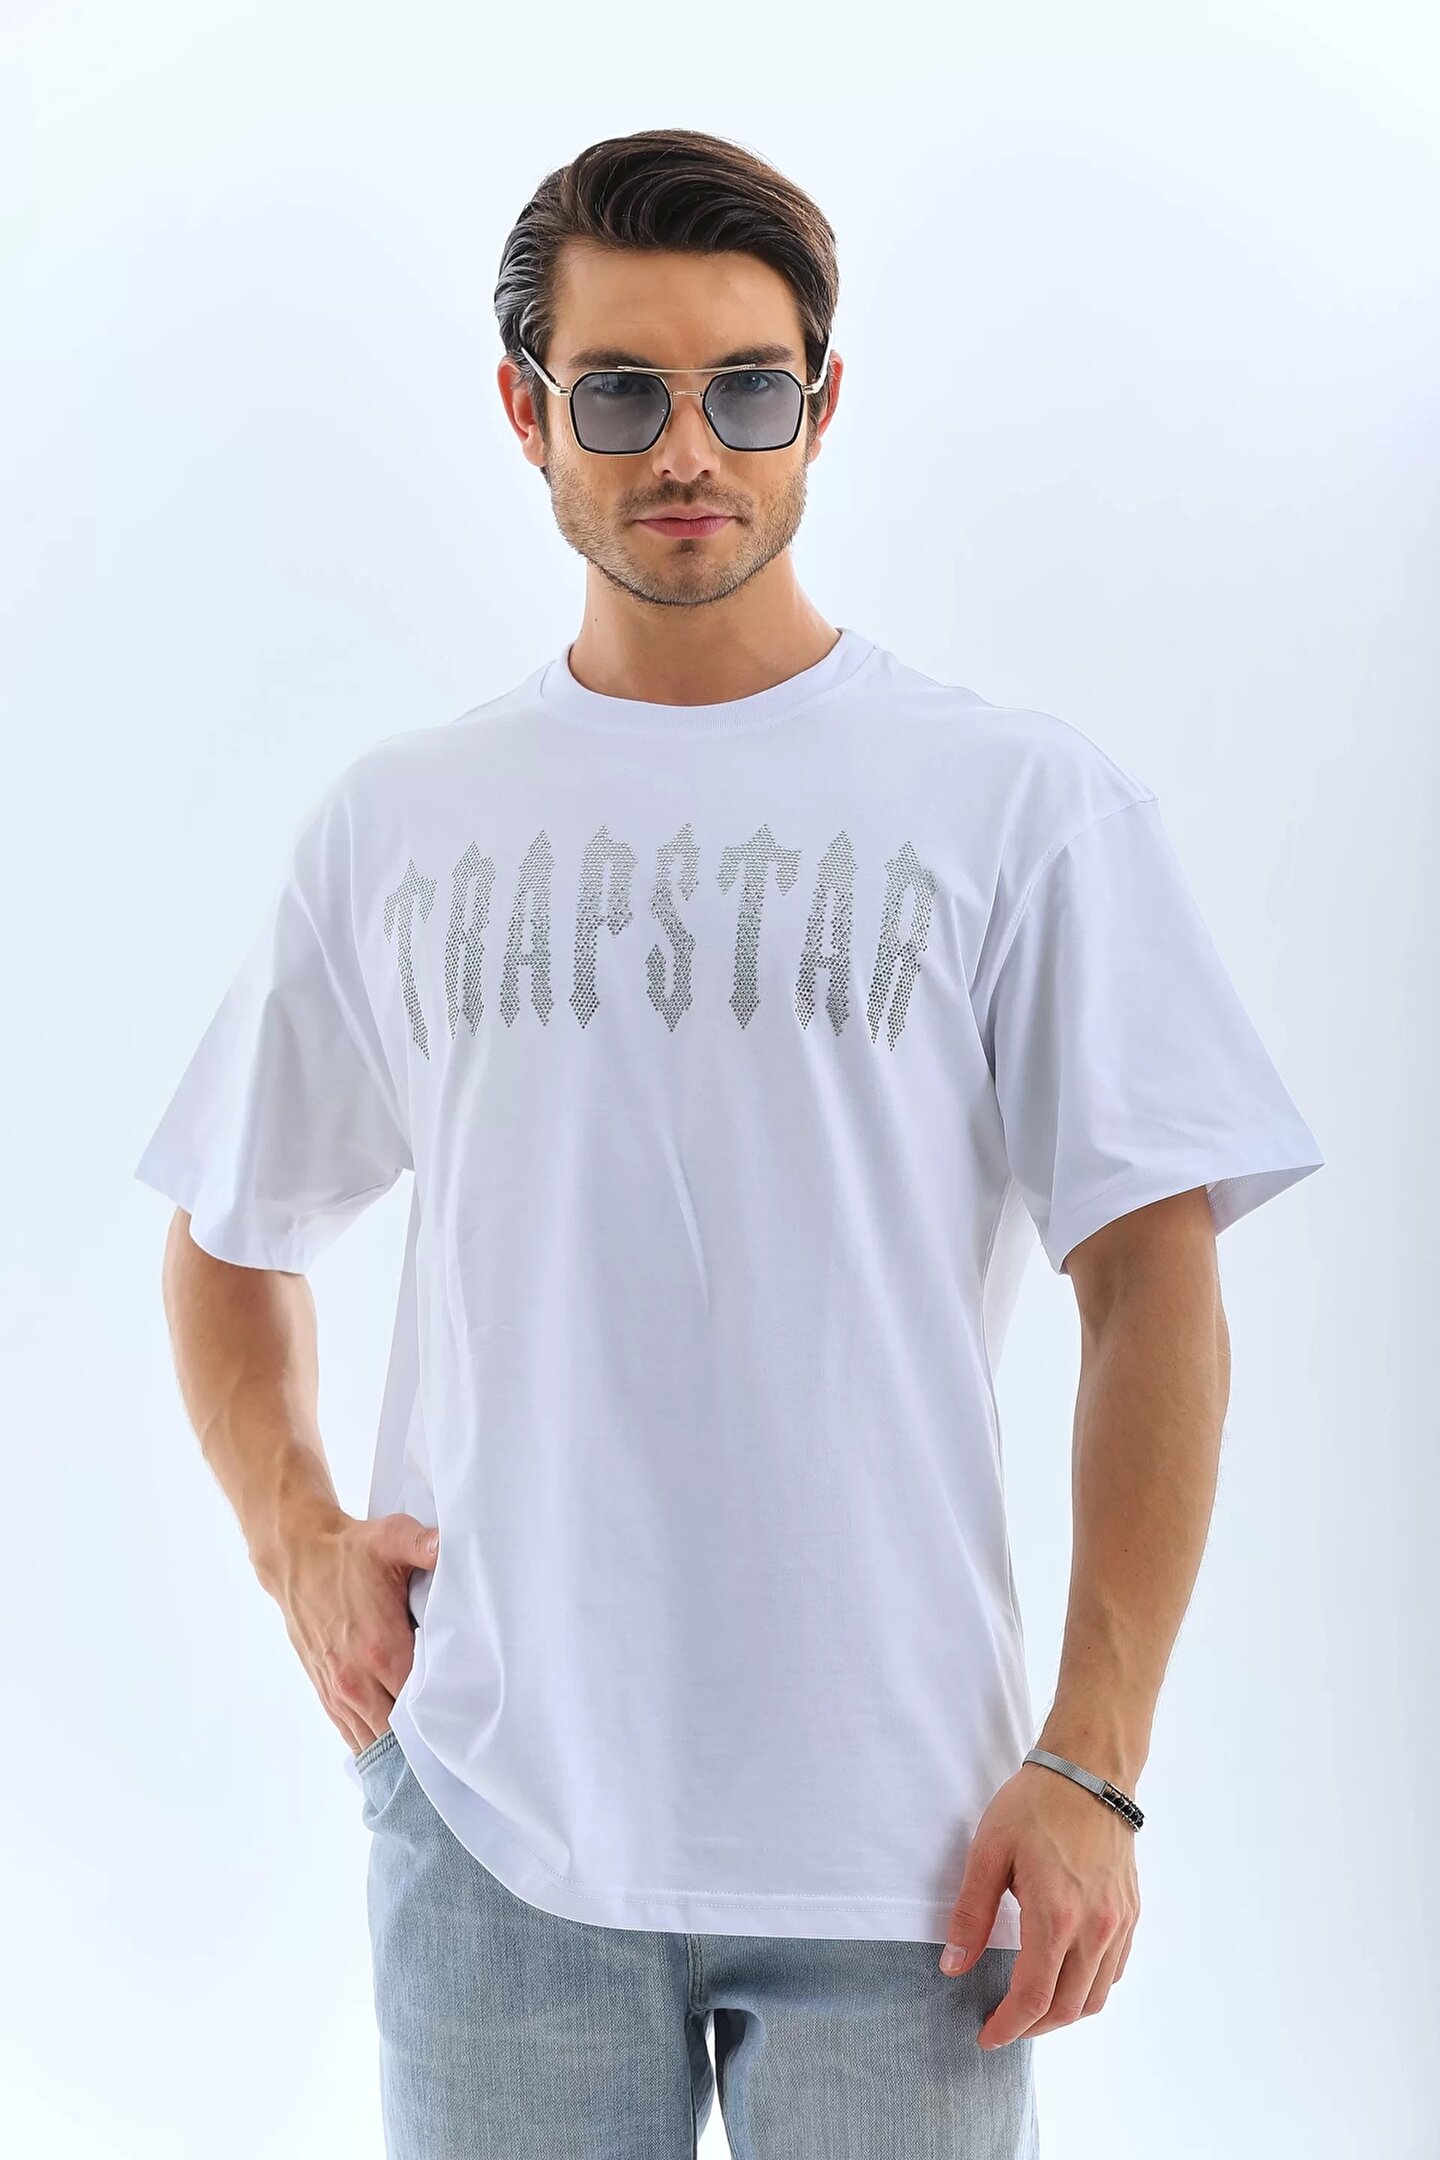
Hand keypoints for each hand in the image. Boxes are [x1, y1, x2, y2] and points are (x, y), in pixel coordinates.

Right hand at [263, 1506, 439, 1754]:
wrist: (298, 1558)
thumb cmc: (350, 1551)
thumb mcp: (392, 1539)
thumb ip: (426, 1545)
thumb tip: (453, 1545)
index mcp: (381, 1649)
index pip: (421, 1703)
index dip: (446, 1717)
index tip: (471, 1727)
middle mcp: (358, 1678)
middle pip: (399, 1732)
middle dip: (427, 1744)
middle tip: (459, 1756)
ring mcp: (339, 1688)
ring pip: (373, 1739)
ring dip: (399, 1751)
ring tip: (431, 1768)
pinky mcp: (325, 1689)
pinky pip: (350, 1732)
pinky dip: (371, 1745)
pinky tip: (392, 1758)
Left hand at [939, 1760, 1139, 2045]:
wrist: (1090, 1771)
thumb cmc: (1035, 1805)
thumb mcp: (988, 1852)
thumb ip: (970, 1914)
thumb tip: (953, 1966)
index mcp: (1056, 1916)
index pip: (1033, 1997)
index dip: (1008, 2026)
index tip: (986, 2036)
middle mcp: (1095, 1929)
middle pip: (1068, 2008)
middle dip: (1032, 2027)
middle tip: (1003, 2025)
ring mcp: (1118, 1923)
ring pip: (1096, 1996)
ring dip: (1063, 2013)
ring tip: (1032, 2008)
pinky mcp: (1130, 1912)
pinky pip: (1114, 1971)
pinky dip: (1090, 1988)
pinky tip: (1067, 1978)